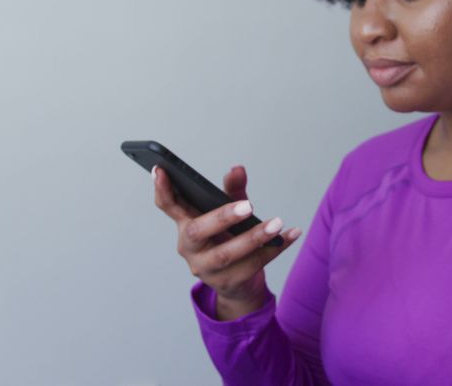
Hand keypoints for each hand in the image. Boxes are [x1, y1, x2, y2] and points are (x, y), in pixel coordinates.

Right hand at [152, 164, 301, 304]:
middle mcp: (190, 247)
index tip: (159, 169)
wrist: (238, 283)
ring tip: (277, 223)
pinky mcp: (227, 282)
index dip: (162, 189)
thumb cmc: (229, 239)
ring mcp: (206, 268)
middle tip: (249, 205)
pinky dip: (276, 248)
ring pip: (226, 254)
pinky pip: (253, 264)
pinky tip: (292, 234)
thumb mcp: (231, 211)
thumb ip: (233, 191)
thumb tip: (237, 169)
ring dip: (254, 237)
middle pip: (197, 232)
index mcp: (186, 225)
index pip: (168, 206)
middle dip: (222, 218)